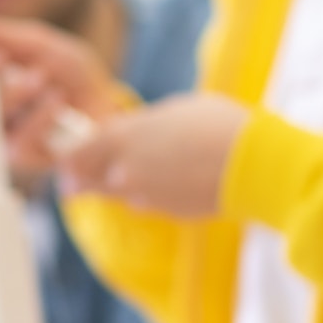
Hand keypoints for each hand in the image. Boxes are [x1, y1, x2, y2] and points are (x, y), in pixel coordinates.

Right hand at [0, 14, 120, 179]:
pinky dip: (39, 118)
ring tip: (39, 77)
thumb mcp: (40, 45)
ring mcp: (5, 134)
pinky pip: (19, 142)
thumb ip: (5, 35)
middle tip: (0, 59)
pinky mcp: (24, 156)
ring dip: (15, 94)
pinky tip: (55, 101)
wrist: (106, 105)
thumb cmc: (71, 75)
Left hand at [56, 93, 250, 216]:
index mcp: (123, 138)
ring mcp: (148, 197)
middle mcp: (126, 172)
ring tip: (131, 179)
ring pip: (121, 196)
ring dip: (121, 189)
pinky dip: (153, 196)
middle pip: (89, 183)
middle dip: (82, 182)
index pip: (77, 155)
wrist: (253, 164)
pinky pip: (151, 204)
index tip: (70, 160)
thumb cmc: (217, 124)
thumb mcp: (176, 110)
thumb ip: (146, 125)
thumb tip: (139, 132)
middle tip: (73, 185)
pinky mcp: (170, 213)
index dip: (71, 159)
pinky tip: (169, 184)